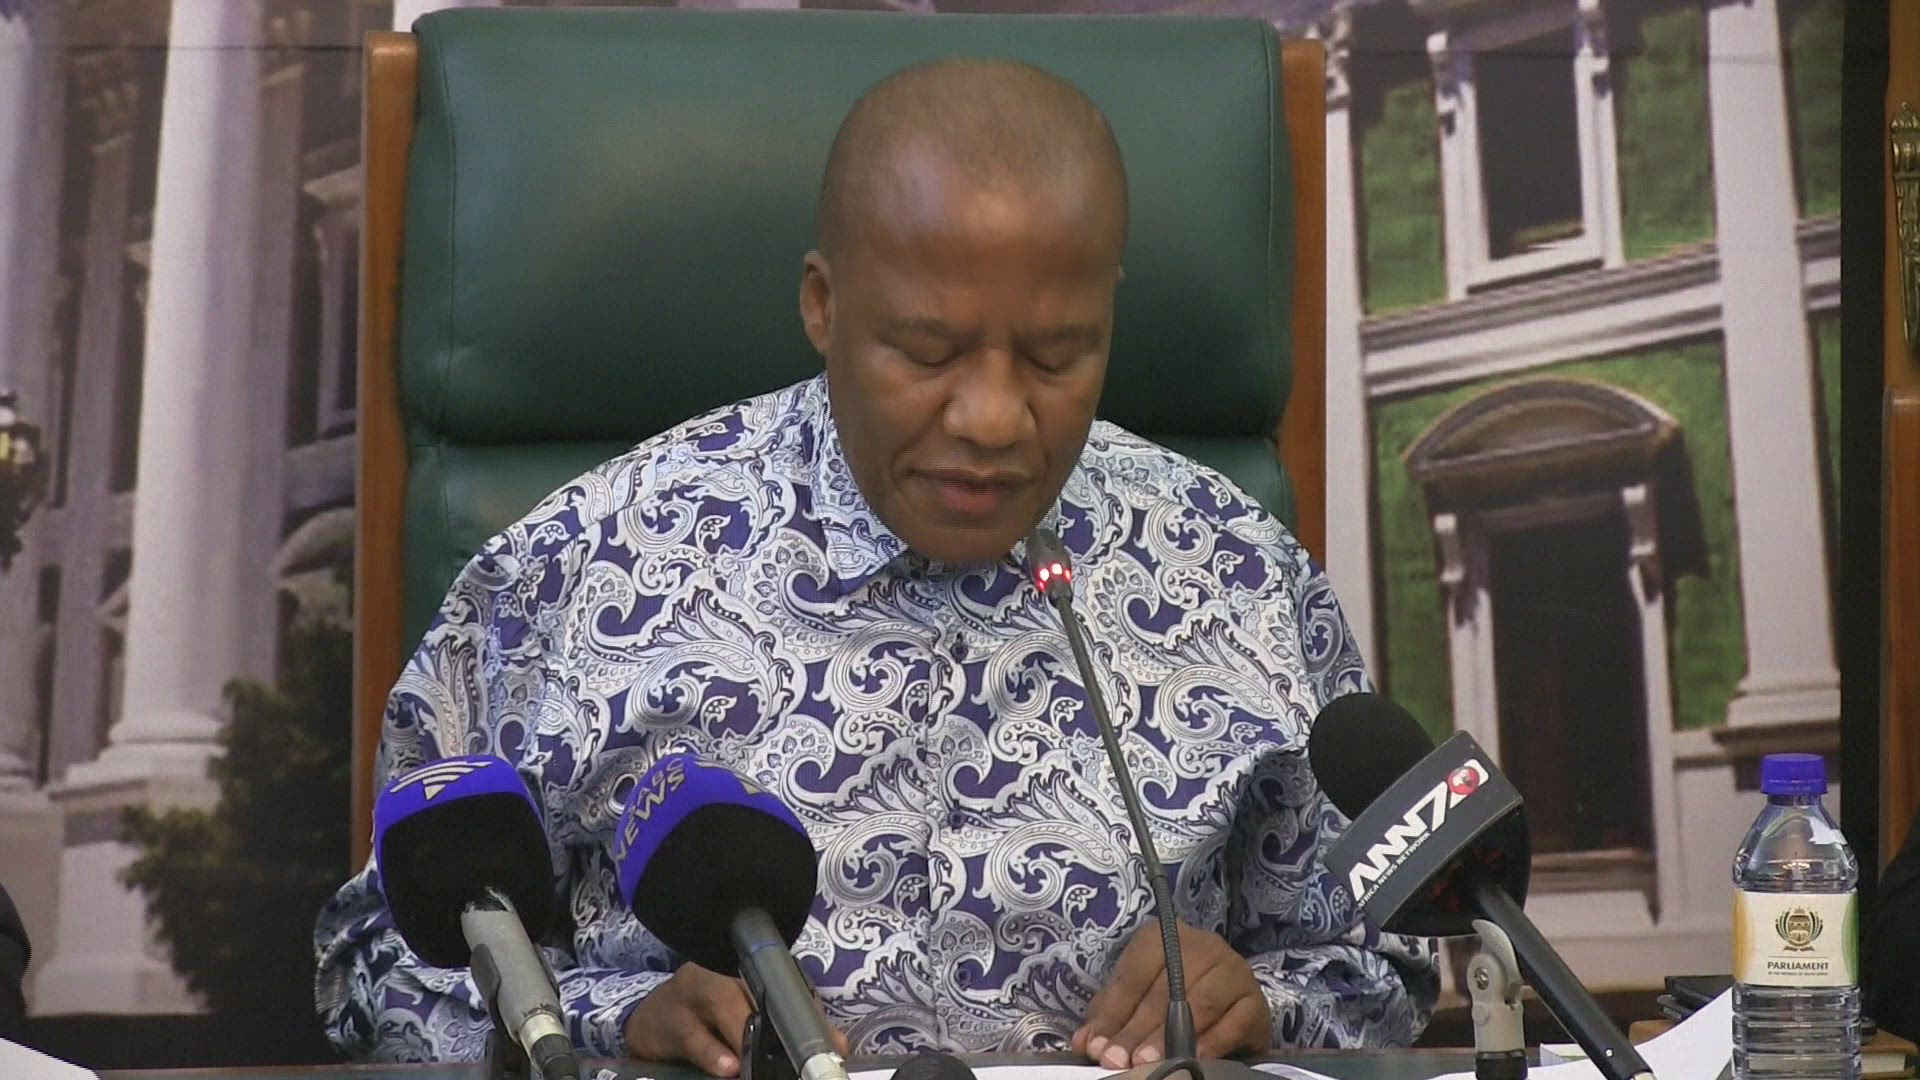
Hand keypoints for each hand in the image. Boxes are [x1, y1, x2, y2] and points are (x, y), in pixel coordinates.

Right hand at [623, 963, 851, 1076]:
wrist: (650, 1024)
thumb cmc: (707, 1020)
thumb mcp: (745, 1020)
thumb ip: (787, 1030)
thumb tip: (837, 1046)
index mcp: (746, 969)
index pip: (786, 983)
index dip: (809, 1011)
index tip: (831, 1044)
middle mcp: (722, 970)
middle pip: (755, 985)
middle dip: (779, 1022)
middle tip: (796, 1057)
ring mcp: (692, 989)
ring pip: (722, 1000)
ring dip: (743, 1034)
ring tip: (754, 1063)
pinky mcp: (668, 1016)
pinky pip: (691, 1033)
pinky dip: (711, 1052)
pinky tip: (725, 1067)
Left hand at [1072, 921, 1271, 1068]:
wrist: (1230, 1005)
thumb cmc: (1174, 997)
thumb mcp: (1136, 1000)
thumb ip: (1111, 1016)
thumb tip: (1084, 1042)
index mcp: (1165, 936)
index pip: (1133, 975)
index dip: (1114, 1014)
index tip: (1098, 1047)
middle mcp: (1202, 945)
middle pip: (1163, 991)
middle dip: (1137, 1031)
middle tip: (1120, 1061)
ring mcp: (1232, 968)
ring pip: (1198, 1004)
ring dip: (1171, 1037)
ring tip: (1150, 1063)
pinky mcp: (1255, 998)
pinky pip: (1232, 1022)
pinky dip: (1211, 1044)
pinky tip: (1193, 1060)